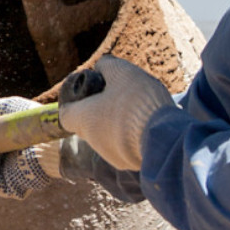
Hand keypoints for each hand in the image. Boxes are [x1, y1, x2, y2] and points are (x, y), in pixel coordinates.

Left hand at [56, 55, 174, 174]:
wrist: (163, 137)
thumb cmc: (136, 101)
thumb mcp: (121, 72)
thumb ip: (107, 66)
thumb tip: (102, 66)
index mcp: (83, 119)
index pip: (66, 114)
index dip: (74, 102)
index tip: (89, 92)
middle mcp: (93, 141)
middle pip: (89, 125)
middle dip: (101, 110)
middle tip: (119, 95)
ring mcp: (113, 156)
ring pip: (109, 136)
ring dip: (119, 123)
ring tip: (139, 108)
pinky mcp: (131, 164)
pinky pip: (128, 147)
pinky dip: (134, 136)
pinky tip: (149, 124)